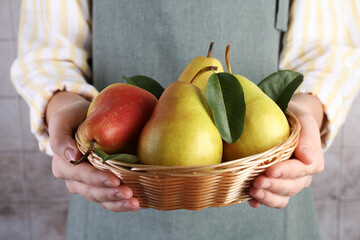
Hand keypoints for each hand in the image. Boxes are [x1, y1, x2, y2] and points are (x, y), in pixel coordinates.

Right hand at [47, 91, 138, 211]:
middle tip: (129, 193)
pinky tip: (134, 205)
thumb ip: (61, 138)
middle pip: (91, 191)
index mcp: (63, 165)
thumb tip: (72, 157)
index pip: (81, 175)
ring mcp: (85, 185)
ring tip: (134, 203)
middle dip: (111, 194)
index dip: (97, 179)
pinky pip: (107, 200)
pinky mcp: (98, 187)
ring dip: (117, 203)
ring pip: (100, 199)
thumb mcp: (63, 121)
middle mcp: (72, 179)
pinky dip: (119, 204)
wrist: (80, 120)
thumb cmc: (73, 118)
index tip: (115, 180)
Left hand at [248, 93, 324, 208]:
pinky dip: (262, 202)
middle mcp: (302, 176)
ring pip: (282, 198)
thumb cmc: (293, 118)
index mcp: (312, 161)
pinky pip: (272, 200)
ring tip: (252, 191)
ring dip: (267, 197)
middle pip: (291, 187)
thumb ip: (307, 135)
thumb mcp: (302, 119)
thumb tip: (307, 158)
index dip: (286, 172)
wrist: (284, 123)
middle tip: (256, 182)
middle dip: (274, 186)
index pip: (301, 170)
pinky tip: (251, 201)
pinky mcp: (275, 188)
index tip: (270, 170)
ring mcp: (289, 184)